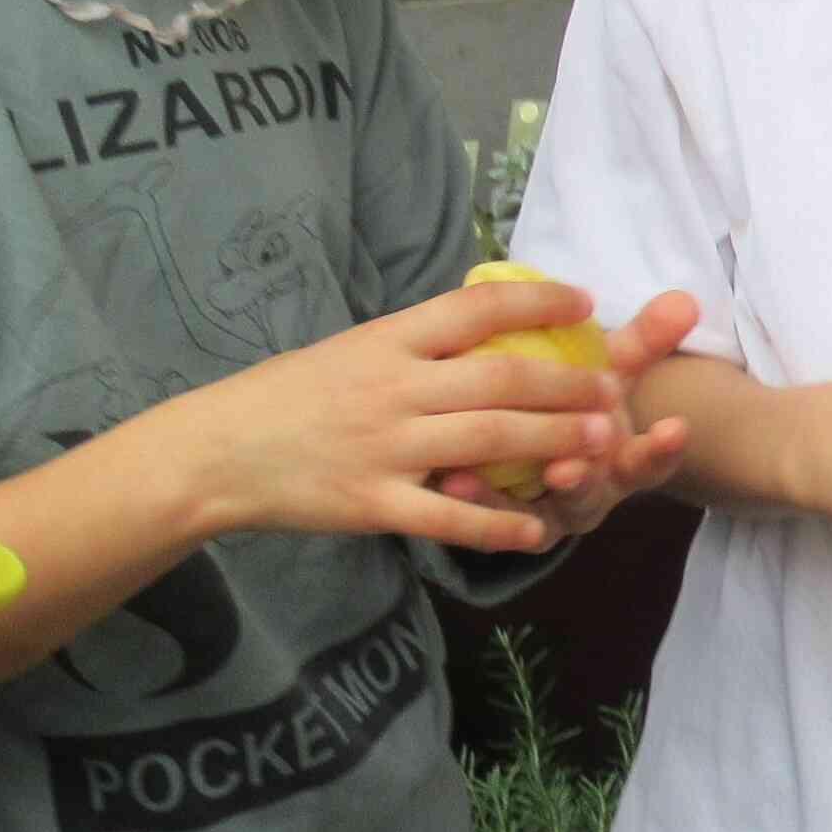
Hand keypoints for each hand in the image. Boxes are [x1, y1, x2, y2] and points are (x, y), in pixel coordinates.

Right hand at [192, 279, 698, 556]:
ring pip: (489, 440)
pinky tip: (539, 528)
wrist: (216, 451)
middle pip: (499, 379)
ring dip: (554, 441)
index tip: (583, 302)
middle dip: (567, 384)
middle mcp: (392, 388)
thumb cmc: (288, 396)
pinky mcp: (373, 503)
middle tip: (615, 389)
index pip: (475, 308)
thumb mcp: (351, 349)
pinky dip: (497, 524)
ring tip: (603, 443)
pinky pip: (448, 516)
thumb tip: (485, 322)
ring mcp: (385, 447)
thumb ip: (415, 343)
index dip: (537, 302)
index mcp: (387, 340)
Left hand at [428, 289, 704, 539]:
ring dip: (508, 499)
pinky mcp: (503, 527)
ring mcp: (545, 516)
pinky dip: (475, 506)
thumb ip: (647, 339)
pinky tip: (452, 481)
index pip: (654, 461)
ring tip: (477, 476)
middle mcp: (590, 495)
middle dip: (578, 480)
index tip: (674, 428)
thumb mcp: (613, 370)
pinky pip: (489, 525)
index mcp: (625, 462)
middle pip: (589, 495)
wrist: (548, 445)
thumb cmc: (581, 398)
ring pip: (532, 516)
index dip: (665, 448)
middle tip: (567, 466)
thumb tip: (685, 299)